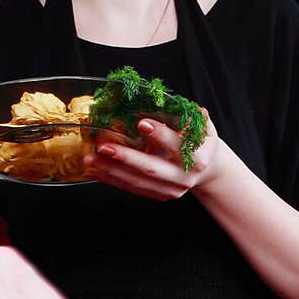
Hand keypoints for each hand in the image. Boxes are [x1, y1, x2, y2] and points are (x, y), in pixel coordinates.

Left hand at [83, 111, 221, 201]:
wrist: (208, 170)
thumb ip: (191, 117)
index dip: (161, 135)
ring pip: (137, 182)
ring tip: (90, 160)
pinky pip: (132, 189)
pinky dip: (112, 179)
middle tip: (103, 147)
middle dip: (126, 158)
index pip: (178, 146)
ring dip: (111, 171)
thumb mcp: (203, 127)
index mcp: (198, 159)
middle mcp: (183, 178)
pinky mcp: (159, 196)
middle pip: (152, 169)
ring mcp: (171, 190)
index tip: (142, 123)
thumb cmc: (201, 142)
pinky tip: (95, 171)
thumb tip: (173, 102)